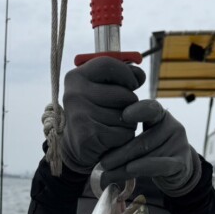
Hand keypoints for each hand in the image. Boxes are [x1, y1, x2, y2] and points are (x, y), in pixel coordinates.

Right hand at [61, 57, 145, 173]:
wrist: (77, 148)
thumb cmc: (95, 114)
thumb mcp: (102, 90)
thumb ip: (120, 77)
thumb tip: (140, 75)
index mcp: (75, 78)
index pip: (107, 65)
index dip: (126, 74)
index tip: (133, 83)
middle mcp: (74, 94)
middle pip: (123, 94)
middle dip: (130, 105)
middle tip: (116, 113)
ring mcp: (79, 115)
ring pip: (126, 116)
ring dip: (127, 124)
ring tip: (111, 127)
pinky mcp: (88, 136)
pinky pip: (123, 133)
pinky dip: (124, 138)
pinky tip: (111, 140)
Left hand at [99, 100, 201, 196]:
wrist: (177, 170)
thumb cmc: (151, 151)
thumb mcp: (140, 138)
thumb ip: (126, 137)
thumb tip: (98, 143)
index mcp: (160, 115)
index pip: (150, 109)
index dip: (138, 111)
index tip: (124, 116)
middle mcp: (172, 126)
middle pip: (143, 139)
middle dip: (120, 152)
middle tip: (103, 162)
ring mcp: (178, 144)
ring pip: (148, 155)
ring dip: (125, 166)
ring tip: (107, 174)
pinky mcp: (181, 163)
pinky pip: (160, 165)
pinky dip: (144, 167)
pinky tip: (129, 170)